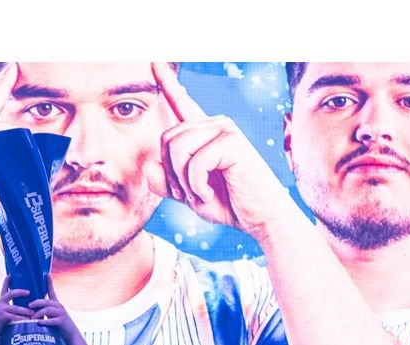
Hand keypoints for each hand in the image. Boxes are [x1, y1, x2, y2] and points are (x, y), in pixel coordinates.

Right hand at [0, 64, 21, 234]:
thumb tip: (20, 181)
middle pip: (5, 130)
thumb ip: (0, 185)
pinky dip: (0, 166)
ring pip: (1, 138)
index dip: (2, 88)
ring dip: (15, 162)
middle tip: (38, 171)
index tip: (14, 68)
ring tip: (20, 184)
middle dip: (24, 152)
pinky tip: (1, 185)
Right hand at [0, 277, 32, 338]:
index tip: (11, 275)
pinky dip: (22, 319)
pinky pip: (14, 317)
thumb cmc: (0, 325)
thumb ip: (12, 310)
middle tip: (29, 292)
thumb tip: (27, 308)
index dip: (7, 282)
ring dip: (25, 311)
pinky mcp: (1, 316)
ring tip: (33, 313)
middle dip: (20, 292)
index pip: (4, 289)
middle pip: (11, 294)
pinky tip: (27, 321)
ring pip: (16, 308)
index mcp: (1, 301)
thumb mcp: (5, 314)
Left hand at [28, 277, 79, 344]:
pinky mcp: (62, 322)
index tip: (46, 275)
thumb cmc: (59, 327)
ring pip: (48, 310)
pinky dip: (45, 321)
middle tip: (29, 305)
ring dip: (39, 313)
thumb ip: (45, 312)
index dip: (49, 283)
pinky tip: (39, 323)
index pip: (52, 292)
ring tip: (32, 317)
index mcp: (56, 305)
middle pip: (46, 301)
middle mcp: (59, 307)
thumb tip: (32, 311)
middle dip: (37, 302)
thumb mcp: (52, 317)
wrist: (71, 336)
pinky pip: (52, 320)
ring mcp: (61, 314)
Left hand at [146, 62, 294, 239]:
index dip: (167, 83)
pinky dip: (195, 187)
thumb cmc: (228, 204)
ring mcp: (224, 129)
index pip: (181, 103)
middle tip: (191, 193)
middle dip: (171, 173)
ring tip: (201, 193)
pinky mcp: (231, 141)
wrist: (260, 218)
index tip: (155, 61)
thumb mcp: (188, 194)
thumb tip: (149, 167)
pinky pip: (194, 163)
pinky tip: (209, 194)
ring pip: (176, 149)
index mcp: (203, 132)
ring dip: (182, 181)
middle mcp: (214, 123)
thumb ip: (166, 182)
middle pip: (166, 138)